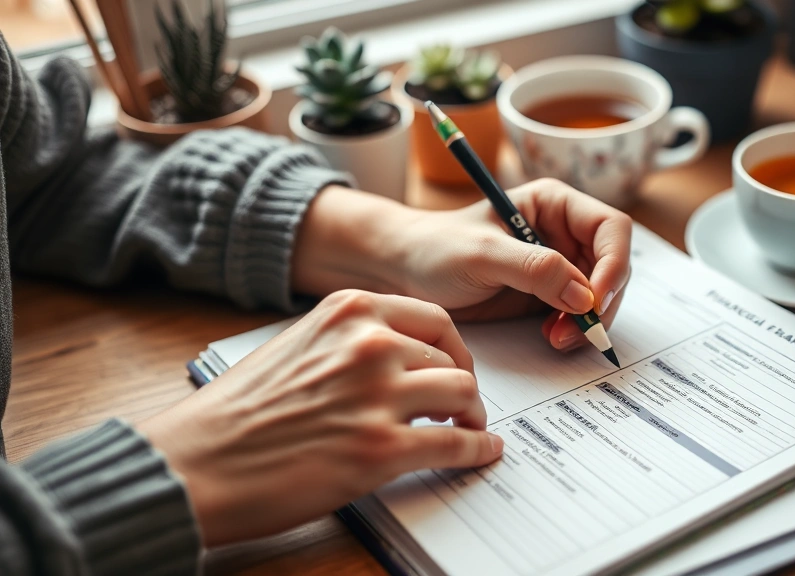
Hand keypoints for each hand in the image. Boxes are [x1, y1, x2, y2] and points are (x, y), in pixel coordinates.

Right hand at [138, 290, 501, 545]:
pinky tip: (480, 453)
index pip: (432, 318)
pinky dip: (477, 450)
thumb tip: (396, 359)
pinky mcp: (381, 449)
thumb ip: (348, 343)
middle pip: (451, 358)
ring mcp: (377, 395)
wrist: (195, 464)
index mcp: (347, 312)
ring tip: (469, 429)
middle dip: (463, 384)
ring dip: (473, 416)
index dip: (453, 347)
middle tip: (462, 405)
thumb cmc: (234, 413)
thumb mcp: (296, 346)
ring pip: (462, 394)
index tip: (456, 364)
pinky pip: (456, 444)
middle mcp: (368, 343)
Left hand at [292, 179, 631, 350]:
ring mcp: (558, 265)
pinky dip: (573, 330)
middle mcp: (563, 232)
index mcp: (554, 204)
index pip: (611, 228)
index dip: (613, 264)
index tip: (594, 301)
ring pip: (600, 295)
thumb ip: (534, 270)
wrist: (403, 270)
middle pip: (612, 266)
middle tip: (577, 332)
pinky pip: (579, 314)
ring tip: (556, 338)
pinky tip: (549, 336)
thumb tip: (585, 296)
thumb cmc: (435, 248)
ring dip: (587, 321)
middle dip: (601, 302)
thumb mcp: (482, 255)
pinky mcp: (547, 295)